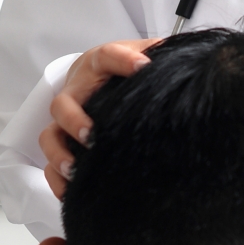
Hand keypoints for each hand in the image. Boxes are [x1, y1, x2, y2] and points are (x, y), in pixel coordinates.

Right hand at [39, 38, 159, 197]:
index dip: (123, 60)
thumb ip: (159, 53)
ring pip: (49, 136)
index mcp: (97, 65)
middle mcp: (76, 91)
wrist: (92, 75)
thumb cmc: (119, 69)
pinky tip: (70, 191)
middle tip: (92, 136)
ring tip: (76, 170)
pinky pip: (48, 163)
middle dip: (74, 121)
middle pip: (63, 104)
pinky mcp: (62, 141)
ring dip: (59, 154)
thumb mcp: (140, 53)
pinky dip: (55, 179)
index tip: (143, 67)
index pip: (107, 56)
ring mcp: (65, 119)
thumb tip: (195, 57)